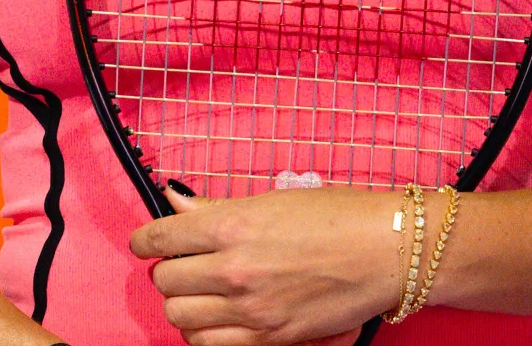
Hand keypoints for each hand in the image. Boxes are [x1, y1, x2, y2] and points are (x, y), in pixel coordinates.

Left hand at [129, 189, 401, 345]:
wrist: (386, 251)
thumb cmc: (335, 216)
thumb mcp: (269, 200)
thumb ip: (214, 209)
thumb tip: (174, 200)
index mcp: (230, 226)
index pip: (158, 237)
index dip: (144, 241)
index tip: (146, 243)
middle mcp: (235, 270)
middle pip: (165, 281)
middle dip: (168, 271)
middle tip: (185, 265)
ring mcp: (252, 309)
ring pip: (180, 317)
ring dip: (183, 304)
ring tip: (200, 293)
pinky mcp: (272, 337)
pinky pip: (210, 345)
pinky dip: (203, 333)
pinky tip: (215, 318)